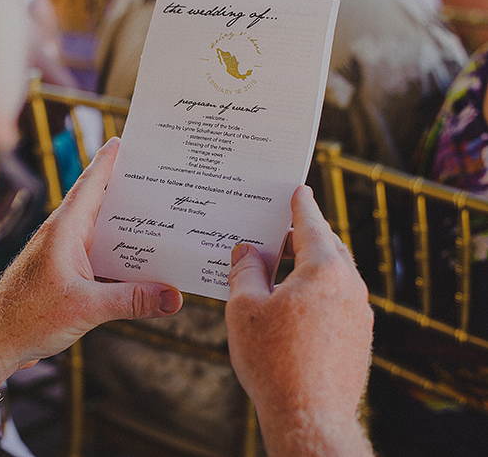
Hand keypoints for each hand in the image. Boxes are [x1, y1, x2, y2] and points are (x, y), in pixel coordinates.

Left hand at [0, 137, 182, 382]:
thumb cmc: (27, 317)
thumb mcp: (87, 307)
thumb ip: (132, 300)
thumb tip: (173, 297)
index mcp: (65, 228)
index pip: (91, 183)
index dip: (109, 160)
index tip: (127, 140)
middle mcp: (63, 234)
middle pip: (102, 202)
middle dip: (128, 189)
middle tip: (159, 177)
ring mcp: (63, 254)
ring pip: (102, 231)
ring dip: (127, 226)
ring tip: (161, 217)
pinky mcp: (65, 274)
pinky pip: (99, 255)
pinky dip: (120, 255)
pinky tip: (143, 262)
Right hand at [225, 186, 373, 456]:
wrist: (309, 416)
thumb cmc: (273, 361)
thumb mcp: (244, 308)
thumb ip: (245, 271)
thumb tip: (246, 252)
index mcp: (324, 270)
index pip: (311, 224)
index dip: (300, 204)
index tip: (298, 189)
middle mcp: (350, 286)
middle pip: (327, 247)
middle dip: (302, 237)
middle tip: (276, 234)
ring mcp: (360, 314)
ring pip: (333, 276)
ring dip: (307, 268)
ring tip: (277, 274)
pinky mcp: (359, 338)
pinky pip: (337, 301)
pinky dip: (316, 293)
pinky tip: (291, 309)